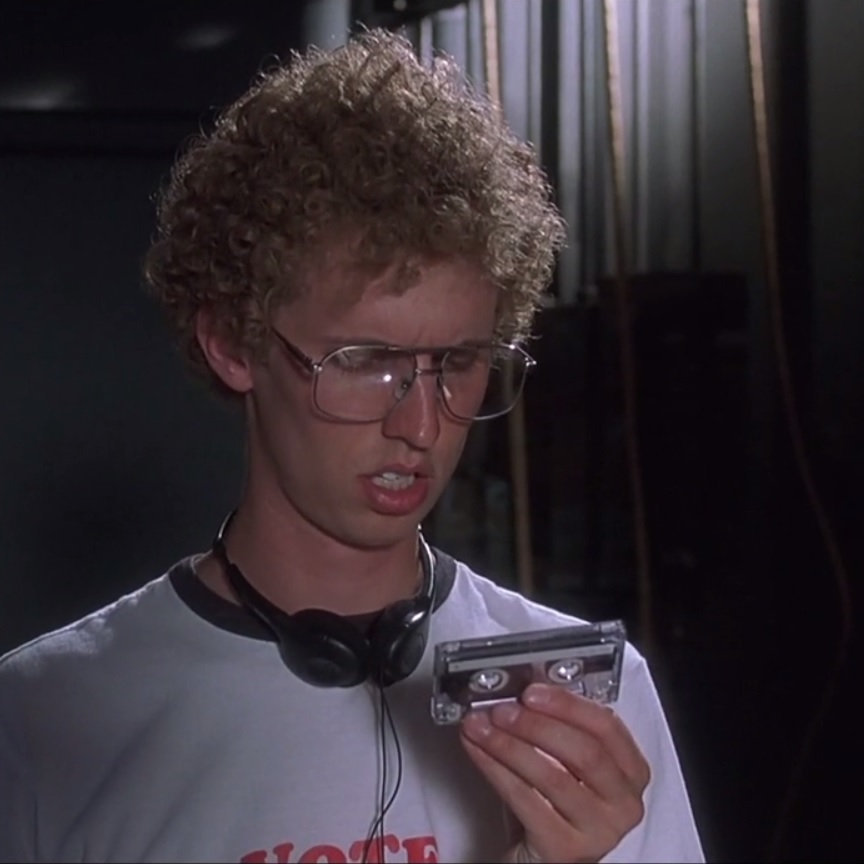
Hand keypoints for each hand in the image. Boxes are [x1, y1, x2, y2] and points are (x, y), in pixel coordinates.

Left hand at [460, 683, 649, 862]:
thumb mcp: (570, 763)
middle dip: (536, 725)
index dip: (567, 705)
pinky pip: (525, 800)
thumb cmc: (557, 801)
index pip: (606, 726)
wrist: (545, 854)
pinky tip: (478, 751)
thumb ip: (560, 728)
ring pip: (552, 776)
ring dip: (508, 744)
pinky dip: (495, 769)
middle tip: (502, 710)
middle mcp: (623, 803)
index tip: (532, 692)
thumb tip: (522, 695)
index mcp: (631, 771)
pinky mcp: (566, 849)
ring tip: (481, 727)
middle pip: (584, 752)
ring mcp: (598, 830)